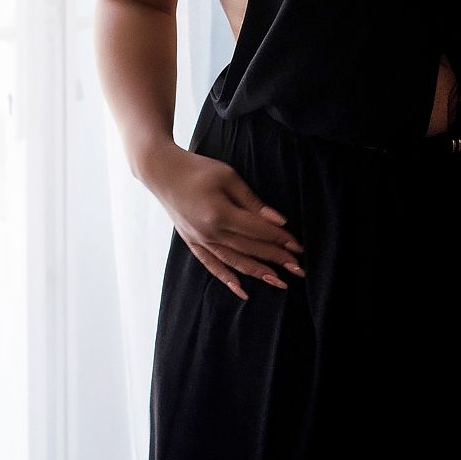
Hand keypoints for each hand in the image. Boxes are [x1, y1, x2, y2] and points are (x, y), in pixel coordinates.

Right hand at [143, 144, 305, 300]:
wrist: (162, 172)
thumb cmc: (198, 169)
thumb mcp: (229, 177)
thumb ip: (253, 201)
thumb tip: (278, 221)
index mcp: (220, 214)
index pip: (258, 231)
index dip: (280, 239)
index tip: (299, 246)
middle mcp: (210, 232)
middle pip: (250, 249)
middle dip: (277, 259)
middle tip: (299, 270)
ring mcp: (200, 240)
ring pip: (234, 261)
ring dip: (258, 272)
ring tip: (279, 282)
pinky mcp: (192, 242)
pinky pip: (212, 265)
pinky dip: (227, 278)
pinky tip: (242, 290)